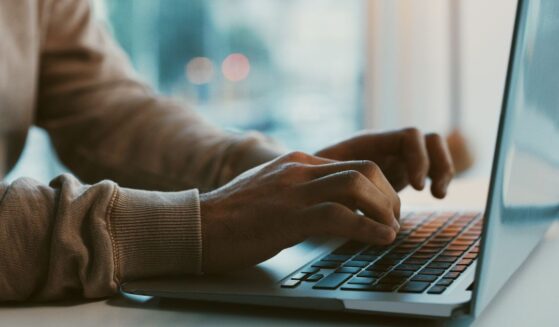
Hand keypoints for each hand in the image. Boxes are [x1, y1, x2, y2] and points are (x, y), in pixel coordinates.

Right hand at [200, 151, 400, 272]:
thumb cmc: (233, 215)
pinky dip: (368, 228)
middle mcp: (299, 170)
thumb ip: (299, 189)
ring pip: (357, 186)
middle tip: (393, 219)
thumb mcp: (271, 190)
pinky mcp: (289, 217)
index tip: (385, 208)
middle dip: (388, 194)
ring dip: (384, 209)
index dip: (378, 186)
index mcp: (297, 162)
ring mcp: (294, 191)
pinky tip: (381, 239)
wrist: (197, 225)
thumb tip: (328, 203)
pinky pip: (341, 216)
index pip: (353, 163)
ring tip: (391, 230)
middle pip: (364, 169)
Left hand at [315, 128, 454, 197]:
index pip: (409, 136)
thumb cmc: (309, 178)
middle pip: (428, 139)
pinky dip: (437, 178)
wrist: (305, 180)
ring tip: (438, 195)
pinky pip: (429, 166)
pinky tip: (434, 196)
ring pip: (433, 150)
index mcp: (369, 142)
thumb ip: (337, 180)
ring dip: (443, 169)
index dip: (418, 158)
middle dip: (437, 163)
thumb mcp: (321, 178)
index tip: (417, 186)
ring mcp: (394, 157)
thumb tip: (347, 195)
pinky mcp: (399, 172)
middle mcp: (386, 146)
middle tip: (430, 192)